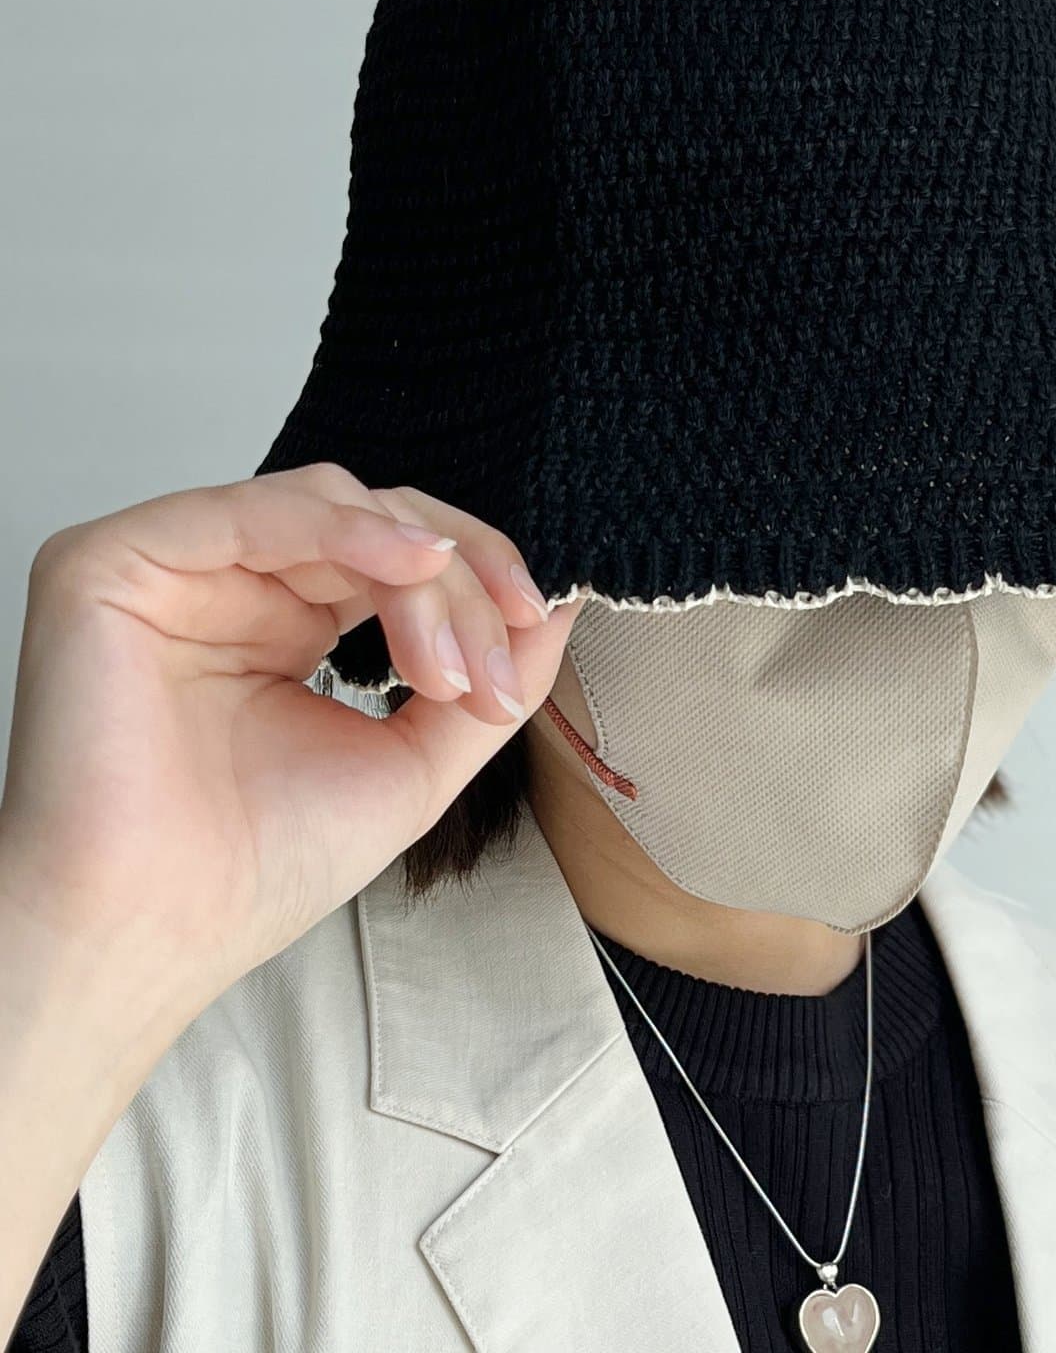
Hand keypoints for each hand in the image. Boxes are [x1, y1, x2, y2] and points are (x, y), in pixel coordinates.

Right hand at [0, 461, 581, 1033]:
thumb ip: (487, 679)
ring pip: (330, 503)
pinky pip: (249, 509)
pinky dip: (344, 527)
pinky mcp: (114, 563)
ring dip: (418, 573)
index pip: (397, 554)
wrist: (155, 933)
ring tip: (444, 665)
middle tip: (487, 670)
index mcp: (284, 624)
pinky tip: (411, 566)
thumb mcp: (413, 762)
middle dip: (461, 583)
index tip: (532, 628)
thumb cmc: (255, 868)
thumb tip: (559, 607)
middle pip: (376, 521)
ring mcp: (173, 569)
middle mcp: (230, 585)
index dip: (476, 577)